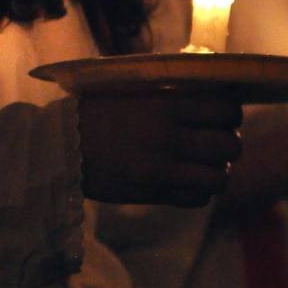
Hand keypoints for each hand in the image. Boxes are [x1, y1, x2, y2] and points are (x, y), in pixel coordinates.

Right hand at [78, 94, 242, 206]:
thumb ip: (172, 91)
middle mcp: (167, 136)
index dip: (231, 115)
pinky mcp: (151, 193)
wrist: (56, 146)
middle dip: (229, 146)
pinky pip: (197, 199)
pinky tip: (187, 183)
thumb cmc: (97, 111)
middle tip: (216, 145)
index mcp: (165, 105)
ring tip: (205, 168)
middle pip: (229, 146)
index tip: (223, 118)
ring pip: (219, 178)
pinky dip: (199, 192)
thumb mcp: (134, 89)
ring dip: (217, 173)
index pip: (226, 110)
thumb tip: (214, 88)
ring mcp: (161, 168)